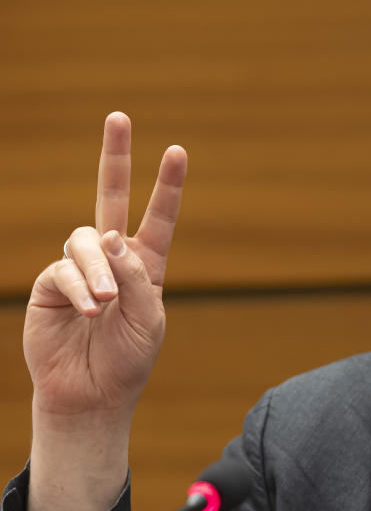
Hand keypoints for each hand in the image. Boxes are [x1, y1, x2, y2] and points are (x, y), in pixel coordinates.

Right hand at [24, 112, 186, 421]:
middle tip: (119, 116)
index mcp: (146, 264)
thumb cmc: (128, 358)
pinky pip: (64, 270)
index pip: (158, 217)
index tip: (177, 151)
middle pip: (112, 197)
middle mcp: (113, 259)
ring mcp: (80, 268)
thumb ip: (135, 276)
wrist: (93, 394)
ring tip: (104, 303)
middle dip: (115, 157)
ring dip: (98, 268)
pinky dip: (80, 288)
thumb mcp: (147, 318)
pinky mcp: (52, 283)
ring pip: (86, 240)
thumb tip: (110, 234)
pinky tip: (89, 310)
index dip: (168, 185)